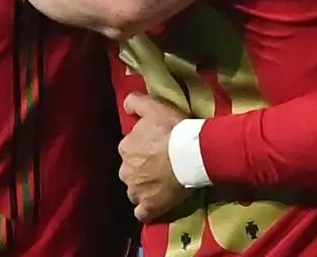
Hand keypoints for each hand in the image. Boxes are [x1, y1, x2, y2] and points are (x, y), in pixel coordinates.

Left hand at [118, 93, 193, 222]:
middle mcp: (125, 171)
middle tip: (160, 166)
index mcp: (125, 148)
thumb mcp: (154, 107)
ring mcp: (136, 191)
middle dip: (141, 170)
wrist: (191, 153)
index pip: (129, 150)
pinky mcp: (149, 207)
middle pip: (131, 172)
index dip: (142, 150)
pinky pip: (142, 213)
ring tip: (161, 184)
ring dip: (144, 189)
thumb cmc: (172, 129)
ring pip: (135, 191)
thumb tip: (125, 104)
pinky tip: (156, 204)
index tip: (156, 149)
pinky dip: (147, 209)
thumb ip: (135, 103)